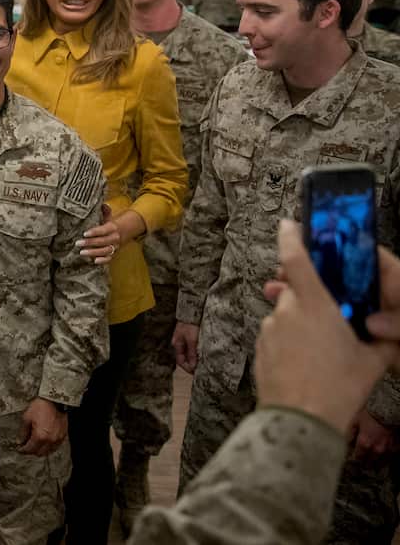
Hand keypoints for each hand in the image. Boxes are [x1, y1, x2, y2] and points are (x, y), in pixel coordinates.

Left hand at [19, 397, 67, 455]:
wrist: (55, 400)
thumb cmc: (41, 407)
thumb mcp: (27, 418)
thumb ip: (23, 432)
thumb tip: (20, 441)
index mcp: (40, 436)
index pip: (30, 449)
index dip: (23, 450)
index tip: (19, 449)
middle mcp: (50, 440)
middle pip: (39, 453)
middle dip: (31, 451)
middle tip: (26, 446)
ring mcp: (57, 439)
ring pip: (48, 452)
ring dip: (40, 450)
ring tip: (35, 444)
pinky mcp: (63, 436)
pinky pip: (55, 447)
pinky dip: (48, 447)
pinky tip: (44, 441)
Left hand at [77, 207, 144, 263]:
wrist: (127, 231)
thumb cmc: (113, 224)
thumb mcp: (109, 216)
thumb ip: (105, 211)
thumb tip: (103, 204)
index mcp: (113, 227)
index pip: (103, 230)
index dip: (94, 232)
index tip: (84, 233)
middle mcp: (115, 238)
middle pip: (102, 241)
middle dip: (90, 243)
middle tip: (78, 243)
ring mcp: (115, 246)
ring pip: (105, 251)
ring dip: (93, 252)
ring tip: (82, 252)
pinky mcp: (114, 253)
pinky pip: (109, 258)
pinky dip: (103, 261)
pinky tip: (94, 261)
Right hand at [173, 322, 199, 373]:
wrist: (191, 312)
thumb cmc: (190, 325)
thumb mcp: (192, 340)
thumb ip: (192, 353)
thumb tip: (193, 366)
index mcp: (177, 345)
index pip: (180, 361)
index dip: (188, 368)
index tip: (196, 372)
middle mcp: (179, 344)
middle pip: (185, 358)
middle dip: (192, 364)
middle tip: (201, 369)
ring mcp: (183, 340)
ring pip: (188, 353)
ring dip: (195, 358)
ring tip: (203, 362)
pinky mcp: (188, 337)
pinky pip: (191, 348)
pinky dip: (196, 352)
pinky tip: (202, 353)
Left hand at [255, 221, 397, 435]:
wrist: (300, 420)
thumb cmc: (340, 386)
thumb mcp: (372, 361)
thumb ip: (379, 339)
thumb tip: (387, 333)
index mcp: (313, 304)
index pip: (295, 259)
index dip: (290, 238)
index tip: (288, 224)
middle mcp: (285, 311)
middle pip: (293, 291)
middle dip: (307, 298)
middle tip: (329, 319)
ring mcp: (268, 331)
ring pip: (284, 316)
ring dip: (298, 324)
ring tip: (320, 351)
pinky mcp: (258, 350)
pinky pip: (275, 337)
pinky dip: (288, 342)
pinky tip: (304, 364)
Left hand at [348, 409, 395, 461]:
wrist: (387, 411)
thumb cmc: (369, 415)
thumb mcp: (355, 423)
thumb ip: (351, 435)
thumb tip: (348, 443)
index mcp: (364, 444)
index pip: (358, 457)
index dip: (355, 460)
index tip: (353, 462)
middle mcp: (375, 449)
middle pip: (370, 462)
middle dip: (365, 464)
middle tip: (363, 466)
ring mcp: (387, 450)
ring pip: (381, 462)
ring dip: (376, 464)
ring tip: (373, 466)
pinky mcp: (395, 447)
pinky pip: (390, 457)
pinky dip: (386, 458)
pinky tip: (383, 458)